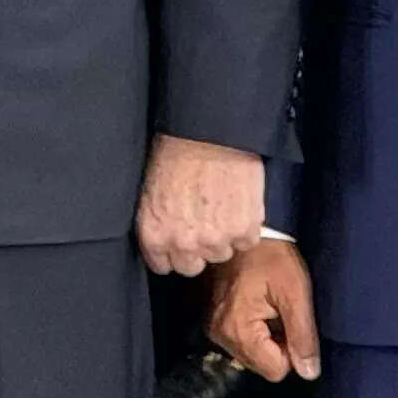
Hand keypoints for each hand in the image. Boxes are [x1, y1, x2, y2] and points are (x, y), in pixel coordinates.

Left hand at [136, 134, 268, 276]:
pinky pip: (247, 241)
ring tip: (222, 206)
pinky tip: (239, 204)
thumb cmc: (176, 150)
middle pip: (192, 266)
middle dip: (197, 248)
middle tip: (203, 222)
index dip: (173, 250)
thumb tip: (167, 237)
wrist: (209, 130)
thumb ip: (159, 224)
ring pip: (221, 253)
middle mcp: (184, 243)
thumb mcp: (151, 191)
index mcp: (154, 234)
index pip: (163, 265)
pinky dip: (246, 226)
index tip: (180, 238)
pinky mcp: (244, 230)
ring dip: (223, 236)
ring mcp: (215, 239)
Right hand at [207, 237, 322, 381]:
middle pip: (261, 364)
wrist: (248, 228)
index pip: (274, 369)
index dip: (290, 349)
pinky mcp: (213, 318)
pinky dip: (254, 328)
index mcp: (237, 329)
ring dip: (265, 337)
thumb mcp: (295, 293)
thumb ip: (303, 336)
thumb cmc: (272, 256)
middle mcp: (219, 334)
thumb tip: (309, 374)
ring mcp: (213, 327)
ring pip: (252, 354)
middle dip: (277, 344)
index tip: (289, 318)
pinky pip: (241, 340)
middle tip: (279, 309)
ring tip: (268, 304)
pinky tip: (258, 304)